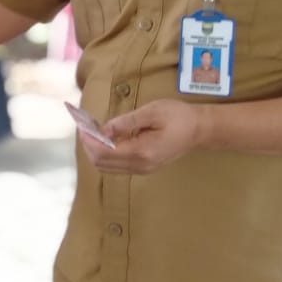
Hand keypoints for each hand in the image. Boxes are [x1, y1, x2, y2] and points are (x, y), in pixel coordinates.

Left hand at [85, 99, 204, 173]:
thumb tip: (102, 129)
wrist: (200, 130)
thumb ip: (125, 122)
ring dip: (95, 150)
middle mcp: (140, 166)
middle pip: (102, 163)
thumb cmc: (178, 117)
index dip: (88, 140)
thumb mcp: (151, 112)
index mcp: (142, 153)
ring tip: (92, 131)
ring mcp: (143, 169)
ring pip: (107, 167)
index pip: (104, 152)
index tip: (81, 125)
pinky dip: (106, 153)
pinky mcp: (144, 167)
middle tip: (84, 126)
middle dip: (88, 145)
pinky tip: (105, 138)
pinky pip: (117, 165)